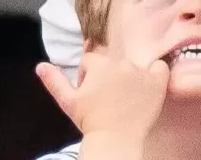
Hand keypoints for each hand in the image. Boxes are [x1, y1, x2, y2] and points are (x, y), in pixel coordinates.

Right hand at [36, 53, 169, 141]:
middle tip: (108, 96)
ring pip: (134, 64)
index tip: (91, 92)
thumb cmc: (90, 121)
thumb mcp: (68, 101)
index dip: (89, 75)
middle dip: (109, 75)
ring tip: (125, 96)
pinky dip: (155, 73)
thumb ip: (54, 81)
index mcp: (99, 65)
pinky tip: (146, 88)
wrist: (115, 139)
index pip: (92, 60)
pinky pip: (160, 67)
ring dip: (130, 75)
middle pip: (114, 61)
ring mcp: (141, 72)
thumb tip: (40, 66)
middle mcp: (121, 63)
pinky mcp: (158, 81)